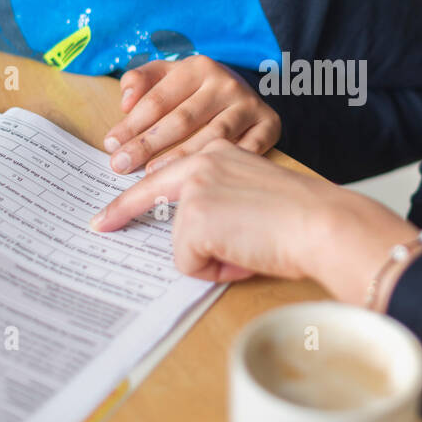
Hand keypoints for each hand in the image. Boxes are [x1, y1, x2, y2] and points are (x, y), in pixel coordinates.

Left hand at [89, 140, 417, 302]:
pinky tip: (245, 256)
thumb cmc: (303, 219)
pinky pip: (190, 264)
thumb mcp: (253, 197)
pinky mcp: (195, 218)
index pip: (166, 173)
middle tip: (99, 225)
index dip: (133, 198)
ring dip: (212, 257)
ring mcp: (196, 189)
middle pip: (148, 194)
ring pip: (182, 243)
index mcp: (219, 151)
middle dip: (122, 212)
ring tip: (249, 249)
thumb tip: (194, 241)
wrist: (322, 224)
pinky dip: (217, 270)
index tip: (108, 212)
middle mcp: (202, 162)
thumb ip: (221, 204)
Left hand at [102, 55, 280, 174]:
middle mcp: (227, 83)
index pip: (158, 99)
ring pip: (211, 138)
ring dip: (180, 158)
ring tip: (151, 176)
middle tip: (121, 165)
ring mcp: (249, 105)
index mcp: (199, 67)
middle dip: (147, 144)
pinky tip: (200, 179)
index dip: (131, 124)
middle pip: (181, 120)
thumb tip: (125, 102)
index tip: (111, 145)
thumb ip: (141, 81)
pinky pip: (244, 150)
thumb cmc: (197, 91)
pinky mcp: (269, 125)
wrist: (247, 94)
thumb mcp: (169, 76)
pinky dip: (222, 164)